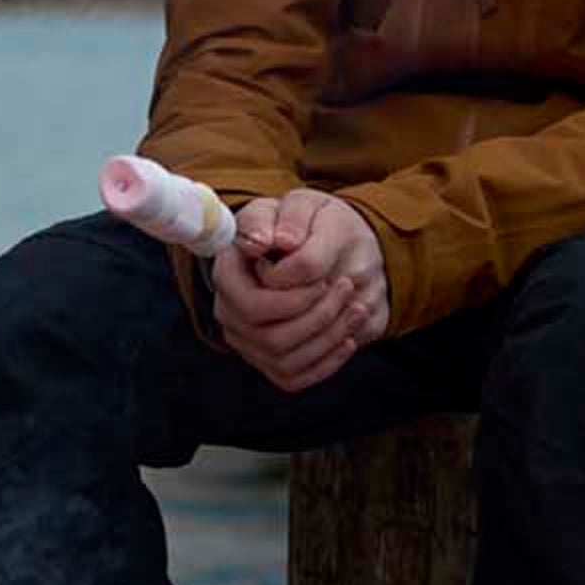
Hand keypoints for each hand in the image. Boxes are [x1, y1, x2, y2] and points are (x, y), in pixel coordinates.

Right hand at [211, 187, 390, 392]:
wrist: (333, 247)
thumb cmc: (312, 225)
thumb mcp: (305, 207)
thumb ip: (288, 218)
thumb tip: (272, 242)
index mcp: (229, 271)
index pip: (252, 304)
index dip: (292, 298)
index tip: (323, 277)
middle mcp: (231, 311)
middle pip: (270, 337)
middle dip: (318, 316)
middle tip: (347, 288)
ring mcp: (249, 340)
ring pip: (285, 359)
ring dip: (329, 336)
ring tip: (356, 307)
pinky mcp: (272, 361)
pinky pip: (294, 377)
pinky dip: (327, 362)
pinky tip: (348, 337)